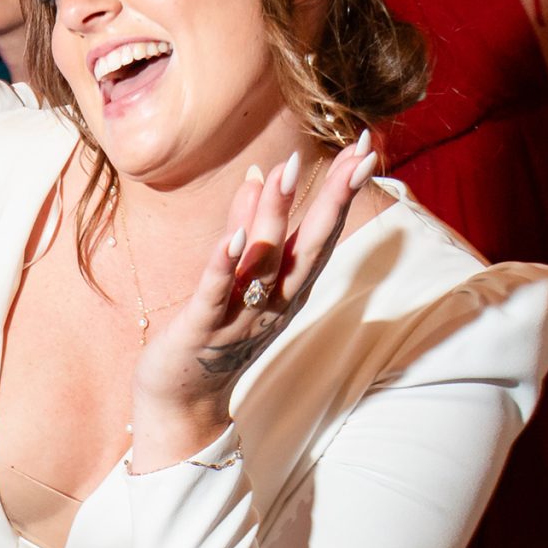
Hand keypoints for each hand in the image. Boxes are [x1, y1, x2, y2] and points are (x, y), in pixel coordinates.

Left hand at [130, 132, 378, 464]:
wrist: (182, 401)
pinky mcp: (202, 330)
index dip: (343, 189)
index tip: (366, 146)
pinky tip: (232, 240)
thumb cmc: (212, 333)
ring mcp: (241, 317)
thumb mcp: (239, 276)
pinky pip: (216, 295)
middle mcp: (275, 301)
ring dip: (273, 217)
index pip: (323, 231)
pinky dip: (224, 266)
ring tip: (284, 171)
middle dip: (334, 198)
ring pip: (264, 264)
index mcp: (287, 286)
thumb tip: (260, 172)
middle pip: (312, 245)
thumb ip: (247, 226)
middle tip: (358, 154)